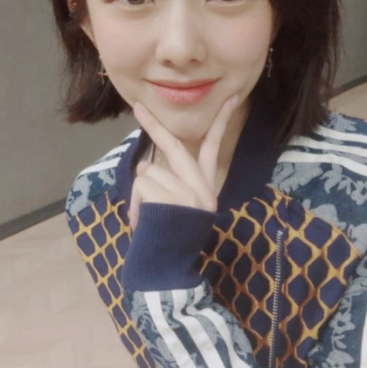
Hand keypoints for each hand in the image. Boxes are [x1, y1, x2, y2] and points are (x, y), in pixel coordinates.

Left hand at [129, 96, 238, 230]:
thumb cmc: (170, 237)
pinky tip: (144, 223)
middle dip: (154, 125)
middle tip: (138, 108)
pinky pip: (140, 186)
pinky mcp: (170, 199)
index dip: (221, 121)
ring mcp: (186, 193)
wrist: (169, 269)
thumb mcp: (180, 209)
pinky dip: (135, 204)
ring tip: (149, 217)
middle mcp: (201, 187)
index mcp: (206, 187)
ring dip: (140, 194)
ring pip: (148, 172)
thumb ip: (172, 183)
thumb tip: (147, 164)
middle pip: (174, 146)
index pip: (213, 148)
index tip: (231, 97)